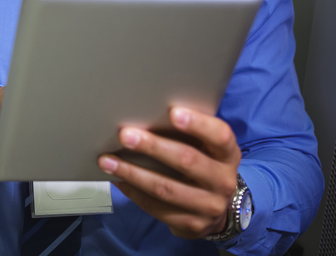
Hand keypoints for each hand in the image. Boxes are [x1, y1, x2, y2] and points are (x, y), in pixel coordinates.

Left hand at [97, 107, 240, 238]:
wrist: (218, 210)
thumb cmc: (204, 166)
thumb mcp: (206, 149)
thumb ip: (187, 134)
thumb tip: (145, 113)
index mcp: (228, 155)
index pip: (220, 136)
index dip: (198, 124)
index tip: (173, 112)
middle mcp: (223, 181)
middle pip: (187, 160)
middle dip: (153, 146)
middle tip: (125, 135)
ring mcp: (209, 206)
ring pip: (166, 188)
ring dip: (132, 172)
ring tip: (107, 160)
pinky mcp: (192, 224)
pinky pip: (156, 207)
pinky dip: (133, 191)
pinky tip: (117, 179)